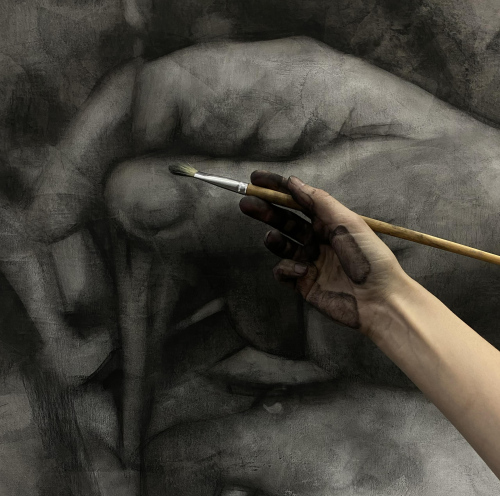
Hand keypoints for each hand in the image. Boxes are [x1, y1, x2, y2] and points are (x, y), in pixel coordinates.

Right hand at [240, 171, 406, 334]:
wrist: (379, 299)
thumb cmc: (369, 258)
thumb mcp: (347, 222)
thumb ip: (318, 201)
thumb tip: (293, 182)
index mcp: (329, 222)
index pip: (298, 200)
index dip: (277, 188)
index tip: (257, 179)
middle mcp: (318, 239)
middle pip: (285, 220)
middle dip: (266, 211)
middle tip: (247, 204)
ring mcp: (310, 261)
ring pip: (282, 244)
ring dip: (273, 239)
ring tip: (271, 237)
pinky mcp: (304, 283)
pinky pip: (284, 271)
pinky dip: (286, 269)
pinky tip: (301, 271)